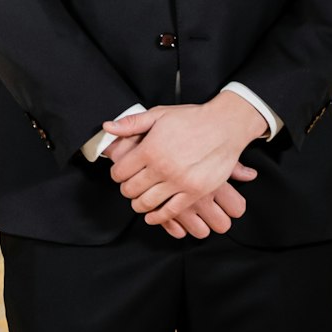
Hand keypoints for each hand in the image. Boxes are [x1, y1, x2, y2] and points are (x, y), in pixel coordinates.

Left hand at [105, 92, 267, 229]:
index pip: (120, 172)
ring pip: (147, 203)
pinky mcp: (194, 192)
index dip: (116, 174)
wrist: (224, 127)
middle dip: (126, 190)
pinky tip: (153, 216)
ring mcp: (179, 182)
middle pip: (131, 189)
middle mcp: (162, 168)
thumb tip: (107, 127)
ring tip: (138, 201)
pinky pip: (171, 211)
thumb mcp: (158, 114)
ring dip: (139, 204)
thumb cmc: (191, 119)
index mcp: (149, 149)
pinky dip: (158, 217)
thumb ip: (131, 123)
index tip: (119, 174)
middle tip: (129, 187)